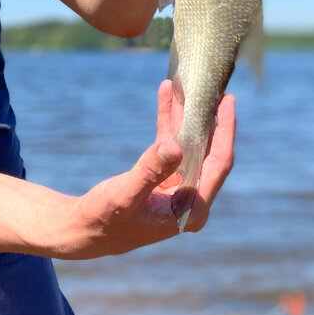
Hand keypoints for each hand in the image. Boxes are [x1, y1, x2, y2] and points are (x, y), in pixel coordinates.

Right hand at [60, 81, 235, 256]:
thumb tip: (175, 146)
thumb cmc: (106, 219)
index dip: (225, 132)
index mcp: (191, 209)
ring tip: (186, 84)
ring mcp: (177, 188)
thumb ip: (151, 171)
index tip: (228, 102)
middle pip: (207, 151)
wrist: (86, 230)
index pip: (218, 164)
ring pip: (188, 144)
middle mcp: (189, 198)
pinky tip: (165, 94)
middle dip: (208, 118)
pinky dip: (168, 121)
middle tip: (213, 87)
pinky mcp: (162, 178)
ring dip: (185, 115)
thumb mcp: (126, 194)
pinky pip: (169, 144)